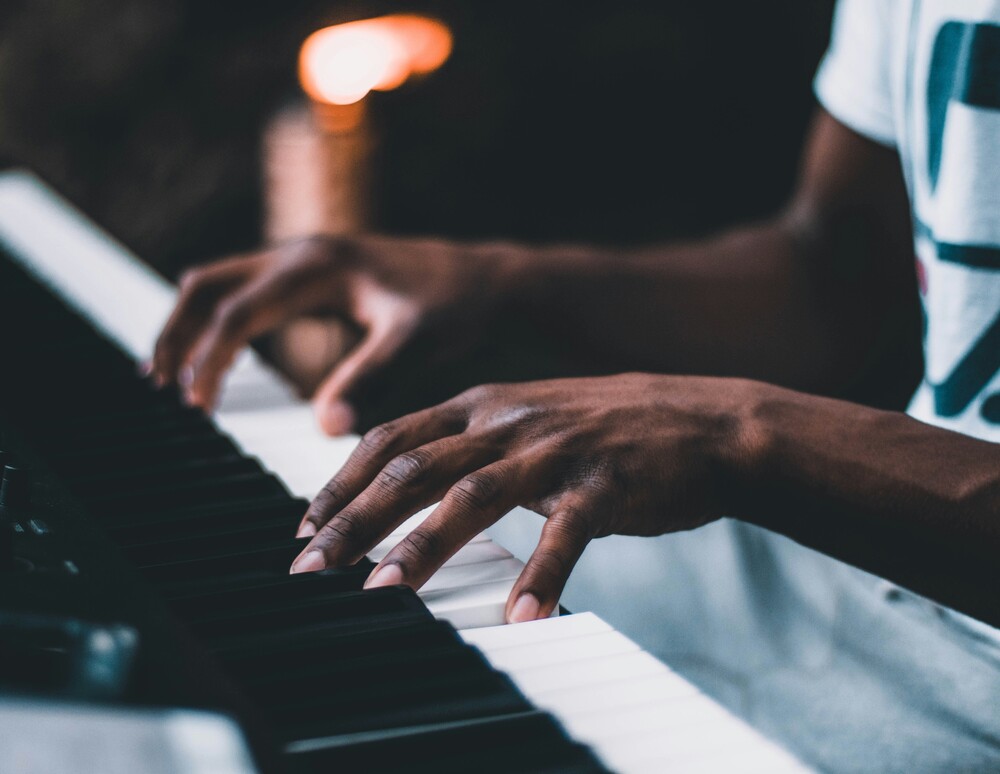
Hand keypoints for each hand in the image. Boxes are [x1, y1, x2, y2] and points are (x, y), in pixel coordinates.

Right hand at [151, 234, 524, 433]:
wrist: (485, 280)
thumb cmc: (456, 308)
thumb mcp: (415, 342)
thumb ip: (371, 378)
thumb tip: (324, 428)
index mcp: (317, 266)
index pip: (237, 313)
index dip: (209, 360)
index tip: (196, 408)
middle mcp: (301, 253)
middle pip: (207, 285)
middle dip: (176, 334)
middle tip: (159, 388)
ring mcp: (304, 259)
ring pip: (219, 282)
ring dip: (190, 324)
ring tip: (171, 377)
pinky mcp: (312, 273)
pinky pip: (245, 290)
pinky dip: (218, 320)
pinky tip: (218, 357)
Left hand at [290, 373, 755, 621]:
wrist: (706, 421)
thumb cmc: (610, 429)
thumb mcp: (530, 418)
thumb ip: (474, 442)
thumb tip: (414, 478)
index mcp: (485, 405)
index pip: (394, 437)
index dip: (344, 481)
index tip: (308, 525)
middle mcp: (510, 422)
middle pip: (415, 469)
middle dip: (355, 520)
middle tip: (310, 569)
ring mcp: (557, 450)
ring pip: (473, 497)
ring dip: (422, 548)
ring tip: (381, 594)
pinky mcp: (605, 485)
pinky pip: (565, 535)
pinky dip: (540, 578)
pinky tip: (520, 620)